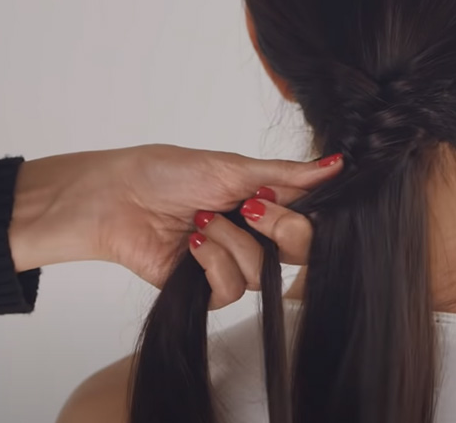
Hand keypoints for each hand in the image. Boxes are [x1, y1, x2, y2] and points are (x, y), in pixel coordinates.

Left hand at [8, 144, 341, 287]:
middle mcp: (254, 236)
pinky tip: (191, 244)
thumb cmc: (169, 173)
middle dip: (276, 231)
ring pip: (262, 273)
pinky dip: (213, 263)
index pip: (308, 223)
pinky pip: (232, 290)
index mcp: (265, 205)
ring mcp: (231, 262)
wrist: (119, 198)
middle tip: (246, 208)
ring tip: (200, 221)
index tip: (273, 198)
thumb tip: (335, 164)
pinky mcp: (206, 288)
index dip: (300, 219)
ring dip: (230, 243)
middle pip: (297, 255)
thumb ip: (287, 174)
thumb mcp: (233, 167)